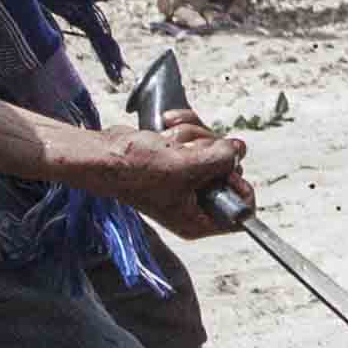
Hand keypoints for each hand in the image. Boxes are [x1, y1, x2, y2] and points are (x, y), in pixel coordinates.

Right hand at [58, 113, 247, 231]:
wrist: (106, 153)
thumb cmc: (136, 170)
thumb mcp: (187, 167)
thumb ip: (222, 159)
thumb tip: (238, 149)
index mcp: (197, 220)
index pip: (241, 212)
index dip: (240, 187)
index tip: (226, 171)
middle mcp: (194, 203)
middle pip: (230, 173)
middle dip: (210, 152)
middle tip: (187, 153)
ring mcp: (187, 180)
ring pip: (214, 149)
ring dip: (193, 137)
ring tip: (170, 142)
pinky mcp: (178, 160)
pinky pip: (198, 138)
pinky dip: (185, 128)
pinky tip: (167, 127)